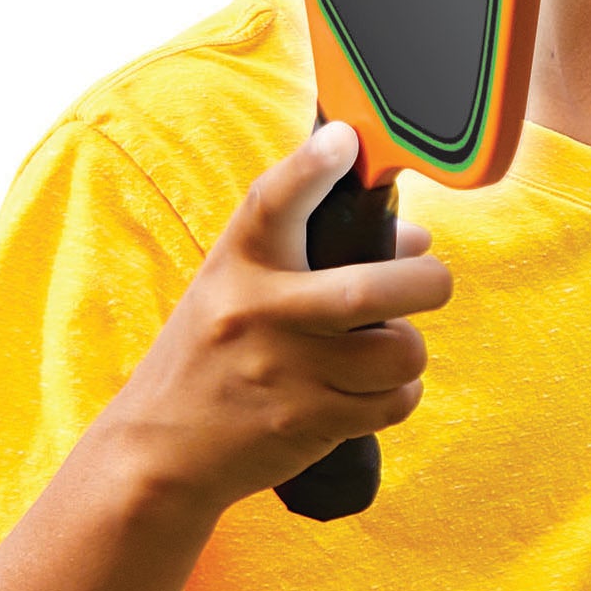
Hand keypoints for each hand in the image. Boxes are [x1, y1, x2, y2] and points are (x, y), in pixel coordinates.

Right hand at [97, 121, 452, 512]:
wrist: (159, 449)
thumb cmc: (215, 353)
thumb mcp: (241, 288)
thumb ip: (317, 254)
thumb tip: (418, 242)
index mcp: (237, 264)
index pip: (272, 201)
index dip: (313, 166)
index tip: (347, 140)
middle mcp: (257, 312)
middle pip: (368, 290)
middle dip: (426, 283)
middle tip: (432, 281)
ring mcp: (281, 372)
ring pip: (397, 352)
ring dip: (409, 351)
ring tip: (387, 350)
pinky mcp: (305, 423)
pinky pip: (392, 402)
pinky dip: (398, 394)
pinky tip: (372, 391)